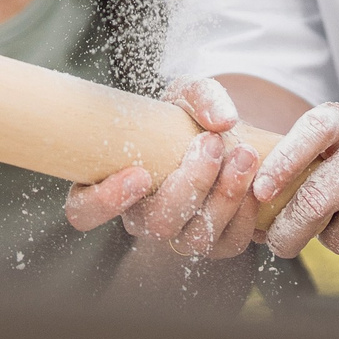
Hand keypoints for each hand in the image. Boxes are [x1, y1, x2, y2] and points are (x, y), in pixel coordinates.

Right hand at [64, 79, 262, 261]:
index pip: (84, 212)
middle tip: (211, 144)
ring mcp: (177, 235)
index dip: (104, 201)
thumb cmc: (185, 116)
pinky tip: (255, 183)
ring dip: (224, 197)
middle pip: (156, 224)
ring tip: (245, 156)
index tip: (138, 173)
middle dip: (189, 185)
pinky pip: (228, 244)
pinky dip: (245, 214)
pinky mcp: (214, 243)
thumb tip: (223, 121)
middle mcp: (140, 217)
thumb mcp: (186, 94)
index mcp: (109, 185)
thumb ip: (202, 96)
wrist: (221, 137)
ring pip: (194, 238)